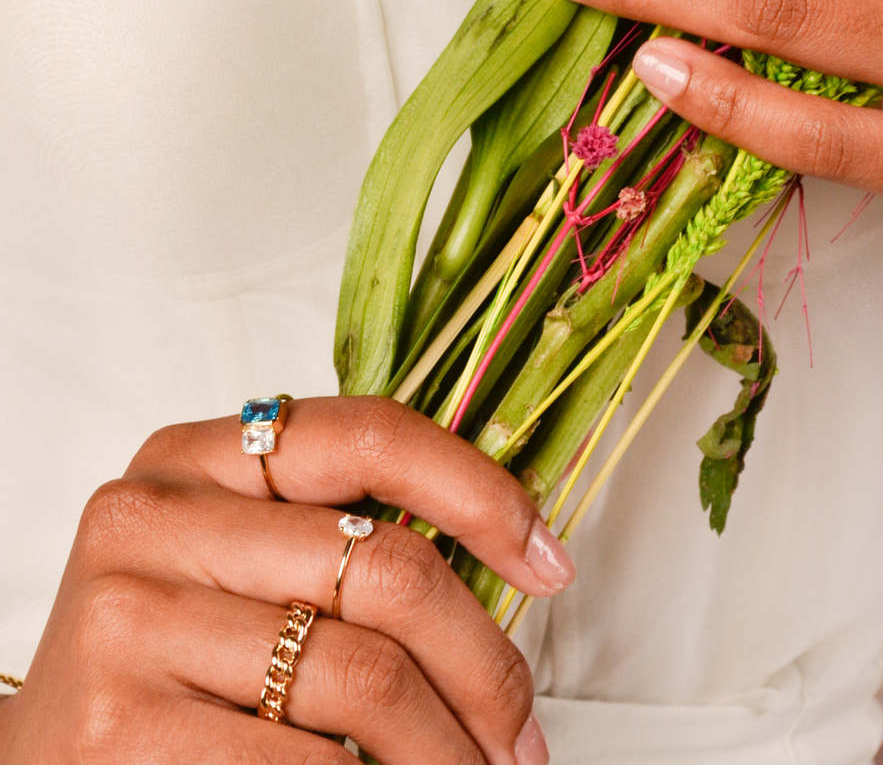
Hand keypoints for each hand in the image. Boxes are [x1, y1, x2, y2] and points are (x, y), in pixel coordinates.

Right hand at [0, 397, 566, 763]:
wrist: (54, 759)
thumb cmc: (174, 659)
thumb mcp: (244, 563)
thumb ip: (342, 538)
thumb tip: (510, 554)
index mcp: (200, 457)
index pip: (371, 434)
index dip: (479, 492)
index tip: (546, 558)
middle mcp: (155, 518)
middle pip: (386, 568)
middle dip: (485, 662)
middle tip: (519, 727)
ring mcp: (130, 620)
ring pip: (366, 677)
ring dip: (449, 748)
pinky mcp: (118, 729)